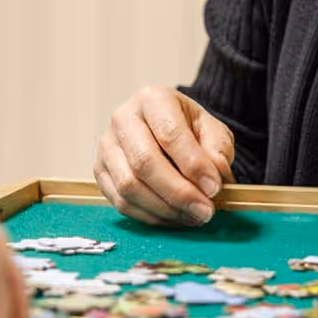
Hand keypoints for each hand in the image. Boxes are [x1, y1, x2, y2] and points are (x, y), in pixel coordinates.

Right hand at [94, 87, 235, 225]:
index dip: (193, 165)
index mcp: (153, 99)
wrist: (165, 129)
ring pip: (129, 186)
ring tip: (192, 216)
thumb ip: (217, 150)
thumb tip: (214, 176)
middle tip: (205, 211)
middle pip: (144, 163)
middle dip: (178, 193)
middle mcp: (123, 119)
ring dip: (164, 209)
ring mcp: (107, 146)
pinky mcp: (100, 171)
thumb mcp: (212, 129)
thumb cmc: (188, 128)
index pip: (170, 134)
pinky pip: (121, 202)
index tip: (214, 188)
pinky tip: (174, 217)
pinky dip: (150, 216)